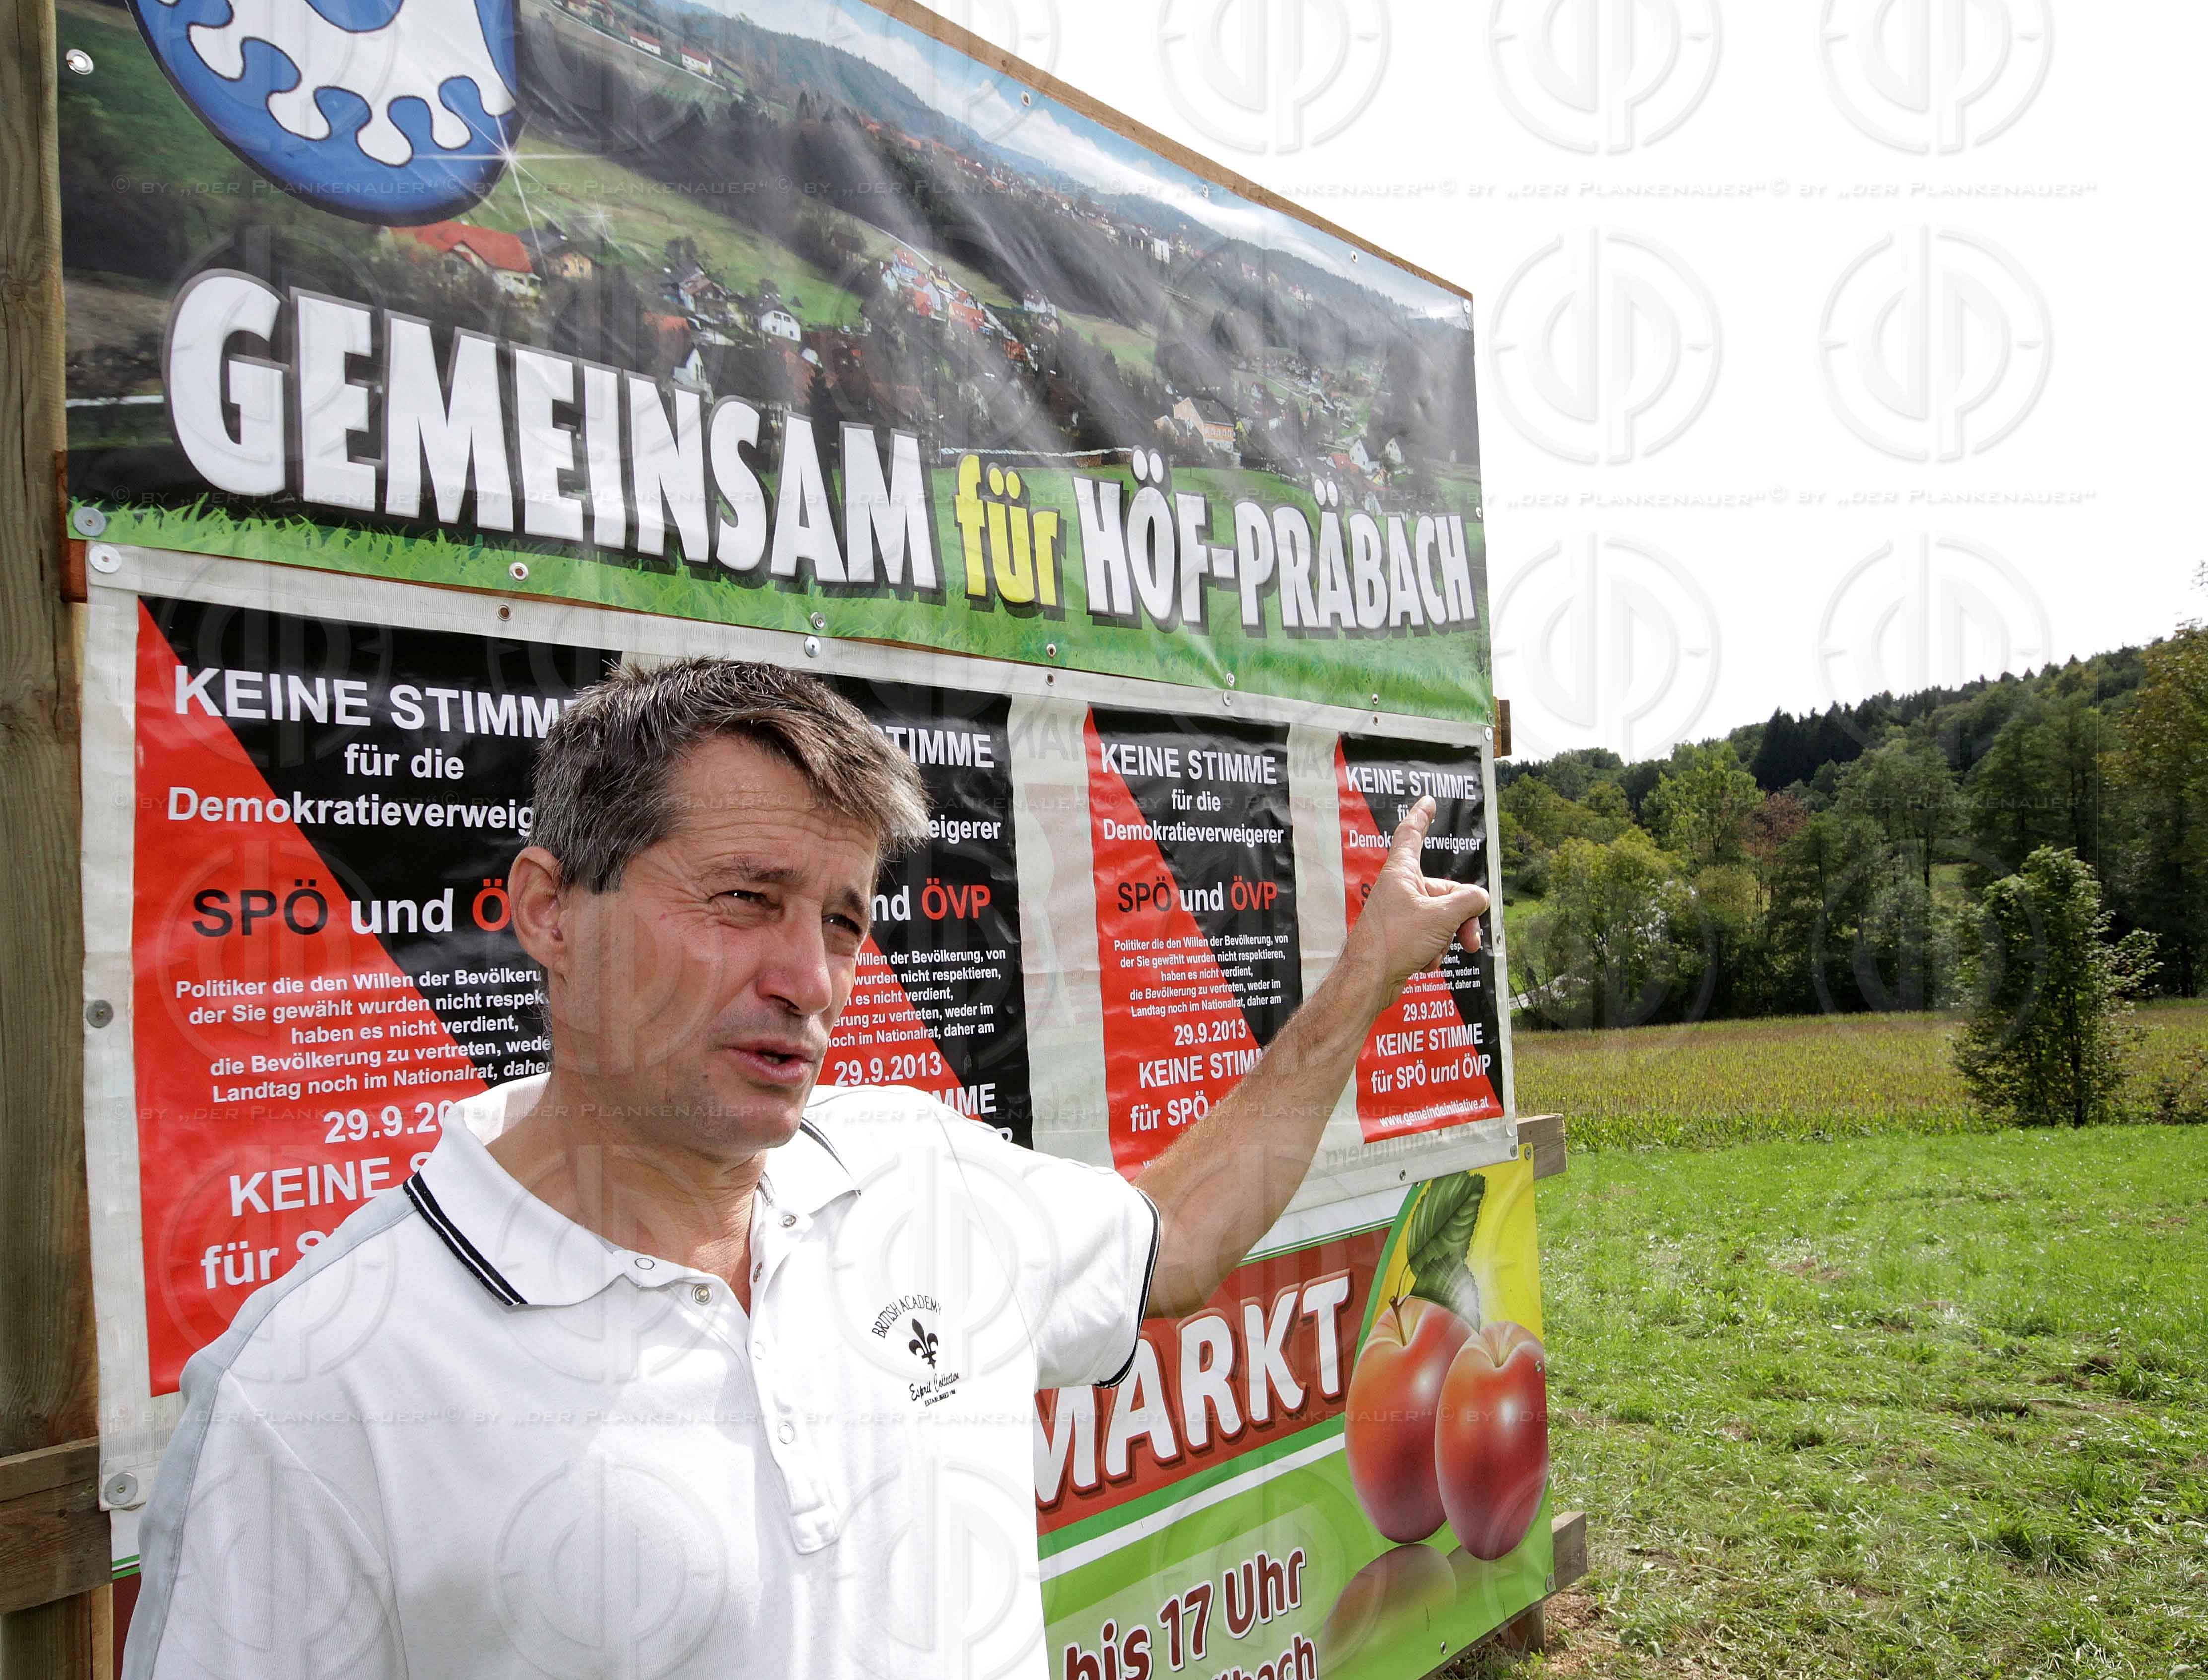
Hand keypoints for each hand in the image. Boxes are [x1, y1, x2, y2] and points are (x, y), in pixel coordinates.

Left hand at [1341, 796, 1490, 1010]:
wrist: (1370, 980)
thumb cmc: (1395, 941)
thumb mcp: (1441, 917)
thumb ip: (1468, 901)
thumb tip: (1480, 898)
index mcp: (1402, 873)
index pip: (1412, 834)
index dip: (1422, 816)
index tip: (1428, 801)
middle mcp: (1401, 889)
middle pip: (1446, 891)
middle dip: (1462, 917)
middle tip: (1470, 939)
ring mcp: (1402, 912)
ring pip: (1443, 917)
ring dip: (1448, 937)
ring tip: (1436, 952)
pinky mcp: (1403, 935)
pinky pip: (1432, 935)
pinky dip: (1434, 949)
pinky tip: (1423, 962)